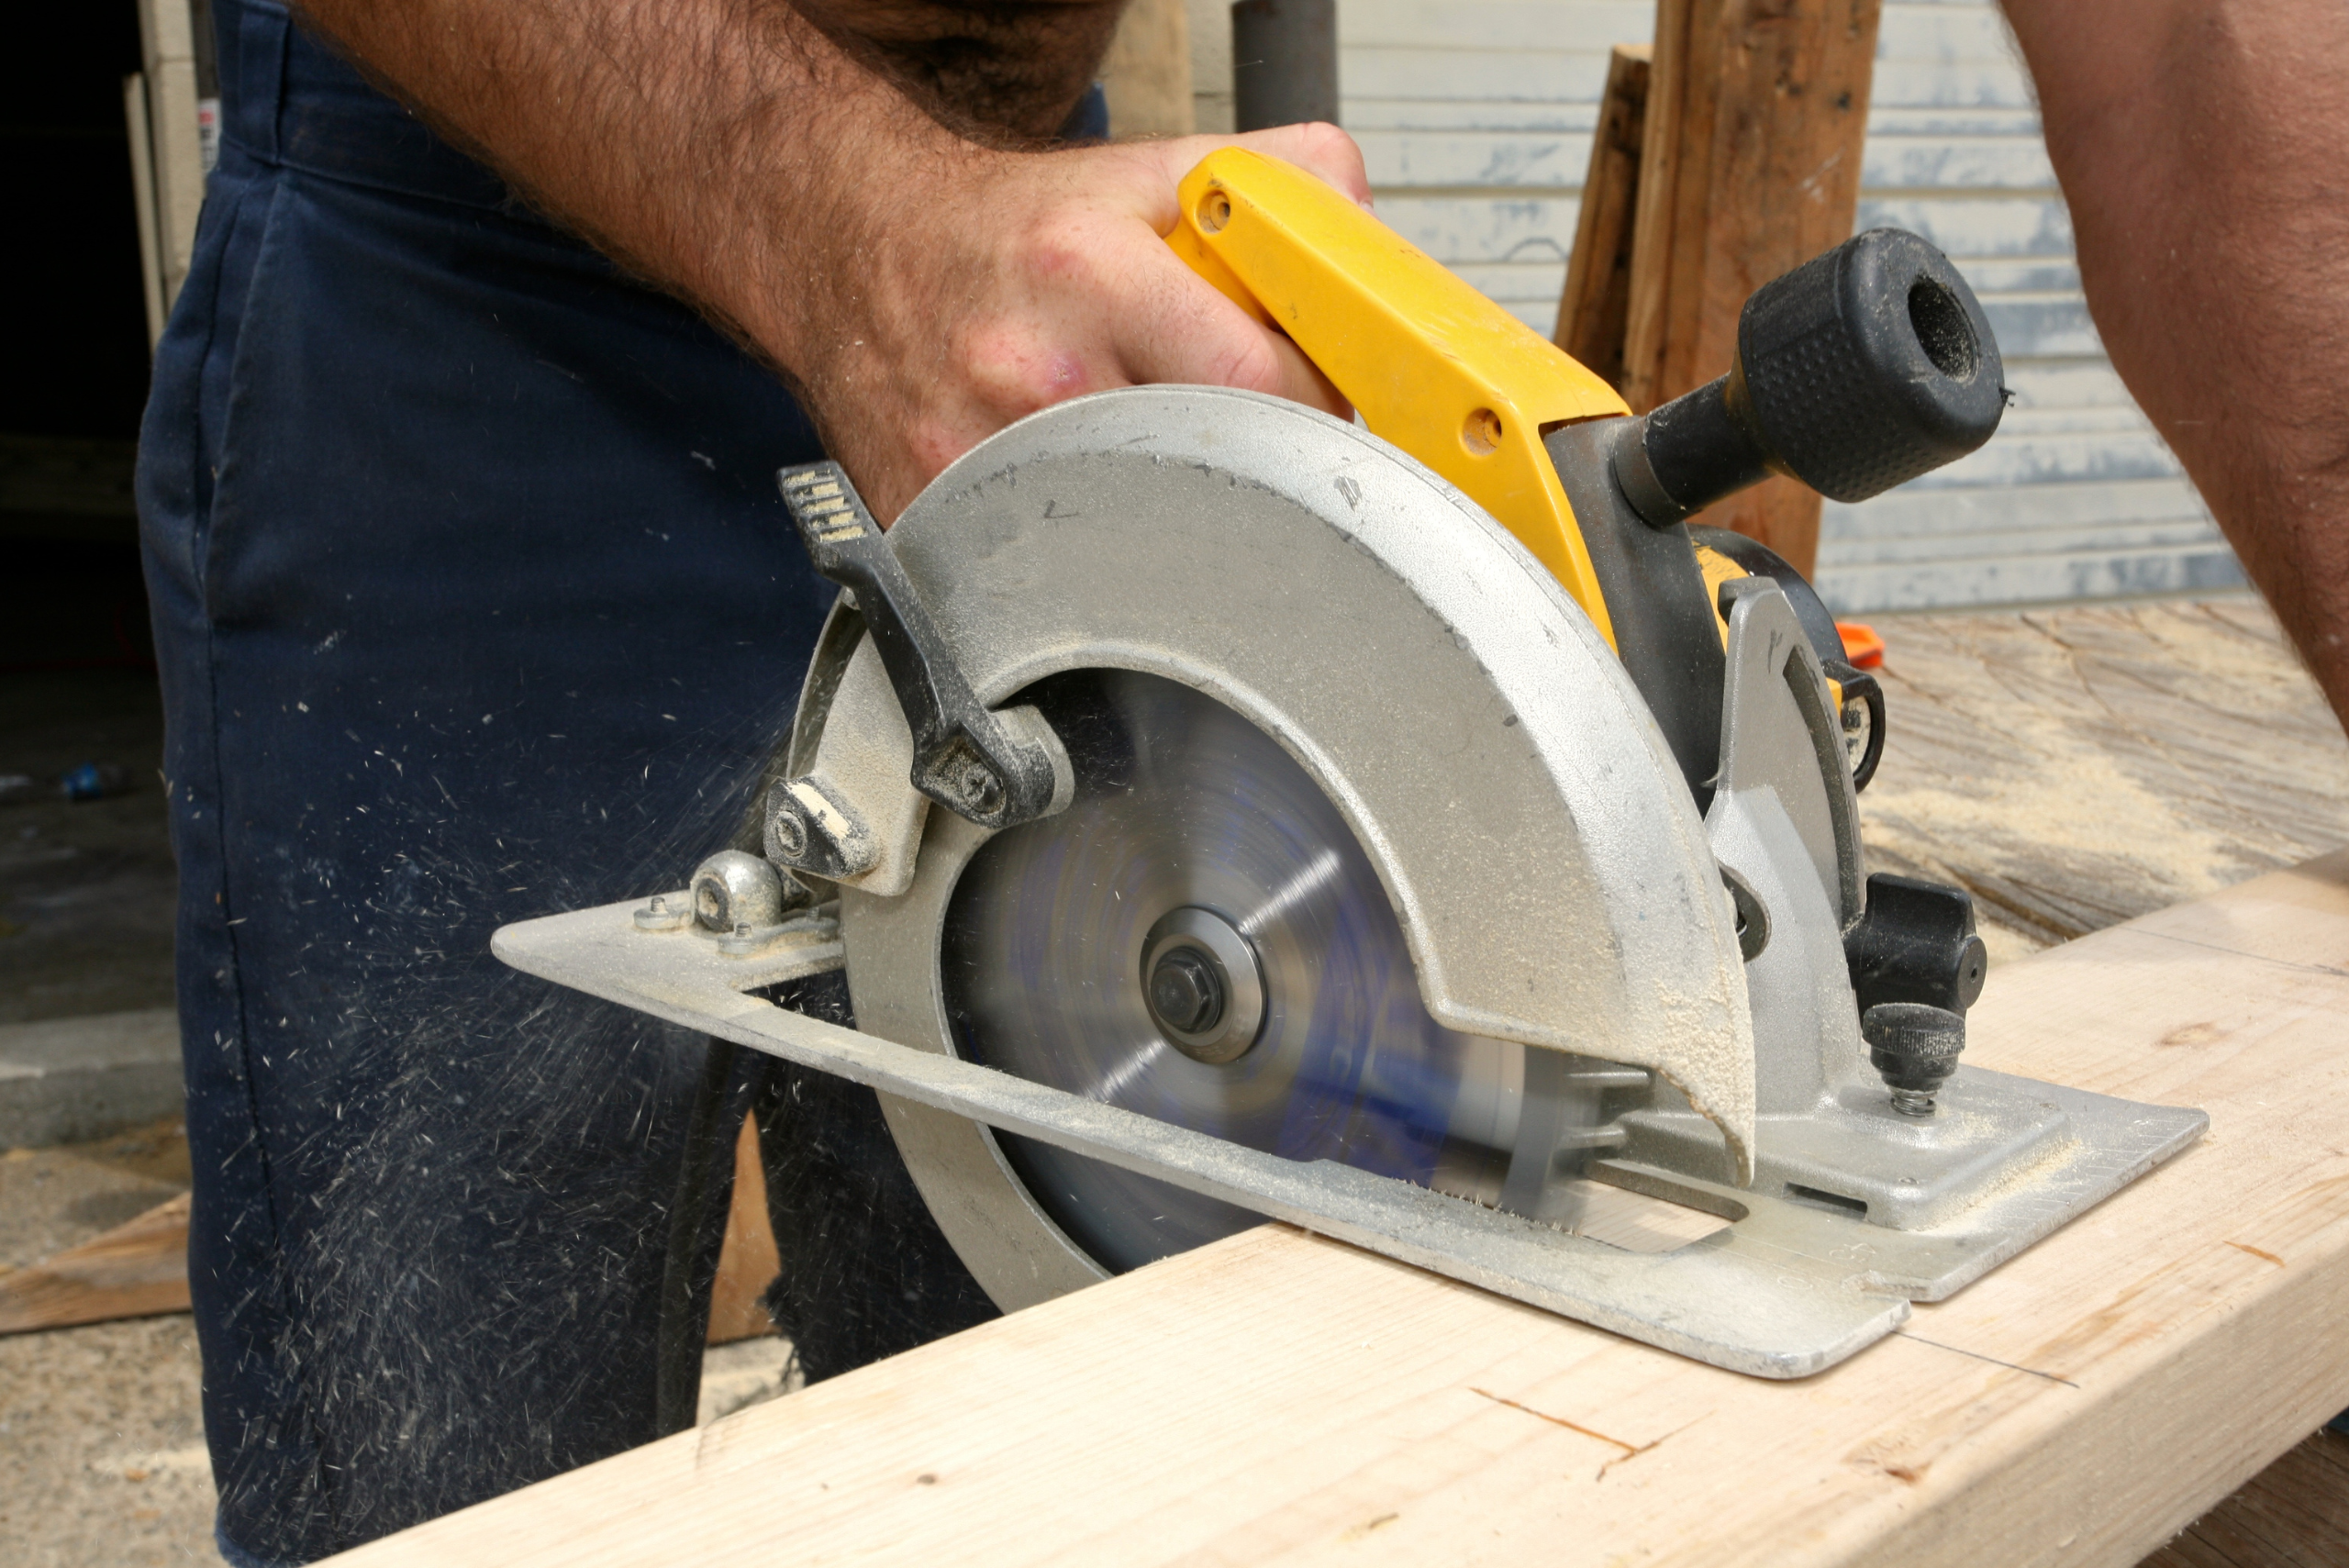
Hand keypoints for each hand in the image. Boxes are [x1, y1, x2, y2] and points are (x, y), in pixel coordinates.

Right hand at [761, 123, 1372, 521]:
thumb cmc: (1012, 229)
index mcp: (1089, 275)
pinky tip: (1077, 492)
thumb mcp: (1152, 172)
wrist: (859, 252)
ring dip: (1175, 512)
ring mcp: (978, 460)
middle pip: (1210, 468)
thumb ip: (1285, 186)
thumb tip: (1371, 259)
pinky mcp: (938, 518)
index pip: (1259, 380)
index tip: (1308, 407)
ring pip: (1142, 536)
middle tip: (1244, 443)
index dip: (1308, 405)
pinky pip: (1054, 567)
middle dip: (1251, 465)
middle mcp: (1031, 374)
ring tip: (1156, 459)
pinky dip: (1091, 545)